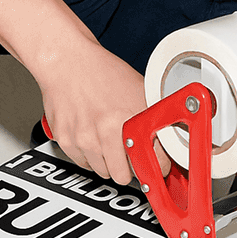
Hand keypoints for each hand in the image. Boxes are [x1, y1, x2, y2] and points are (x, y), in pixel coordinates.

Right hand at [37, 37, 170, 184]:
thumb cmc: (103, 73)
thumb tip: (170, 141)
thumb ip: (155, 119)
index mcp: (128, 120)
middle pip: (123, 176)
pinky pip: (83, 163)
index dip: (156, 168)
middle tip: (128, 155)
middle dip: (127, 168)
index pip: (150, 164)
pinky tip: (91, 135)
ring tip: (107, 139)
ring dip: (107, 162)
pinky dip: (88, 155)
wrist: (67, 60)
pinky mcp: (66, 141)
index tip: (156, 169)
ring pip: (102, 172)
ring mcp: (84, 139)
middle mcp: (105, 132)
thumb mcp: (140, 92)